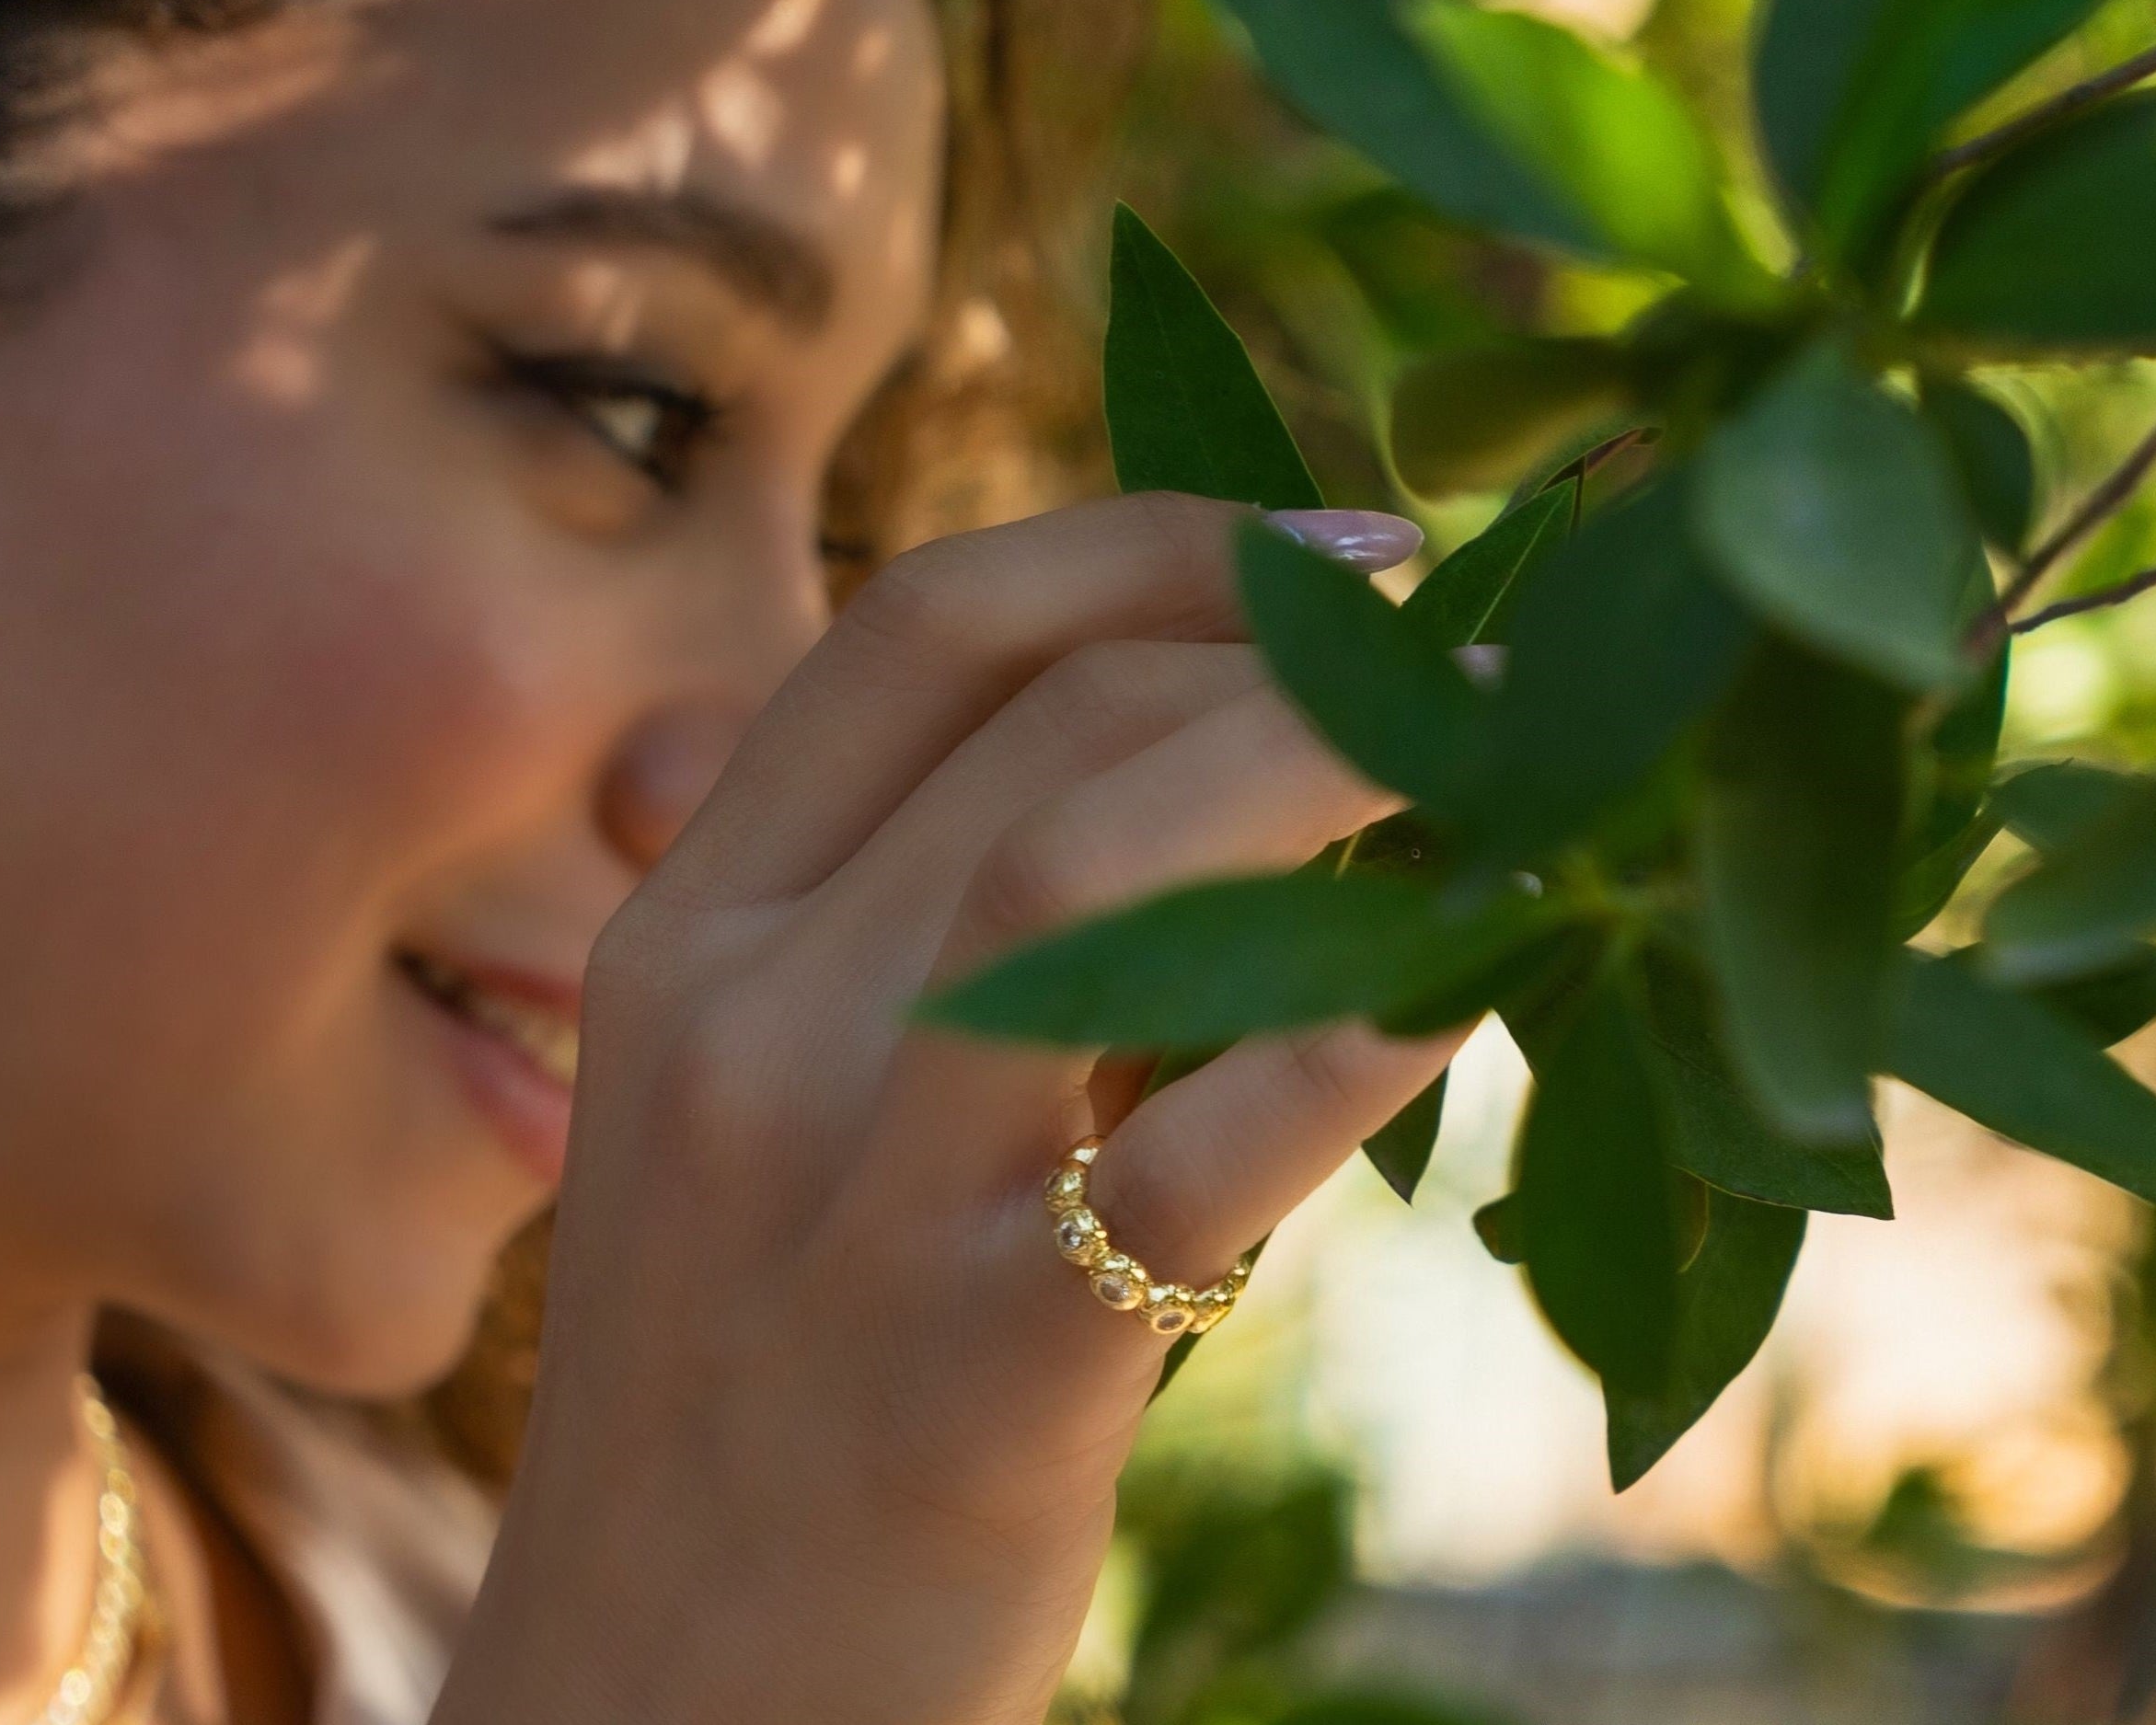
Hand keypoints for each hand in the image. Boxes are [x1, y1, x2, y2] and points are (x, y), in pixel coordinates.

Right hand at [435, 495, 1459, 1724]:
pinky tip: (1482, 971)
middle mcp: (736, 1020)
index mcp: (679, 934)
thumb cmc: (745, 1404)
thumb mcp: (751, 1125)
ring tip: (1503, 757)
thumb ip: (893, 933)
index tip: (1336, 547)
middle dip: (1292, 647)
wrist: (652, 1722)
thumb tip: (1176, 768)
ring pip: (1083, 863)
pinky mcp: (966, 1370)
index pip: (919, 632)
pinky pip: (1183, 1154)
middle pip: (1046, 718)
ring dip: (1324, 767)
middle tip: (1479, 656)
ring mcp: (839, 1188)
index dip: (1152, 549)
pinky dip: (1350, 1039)